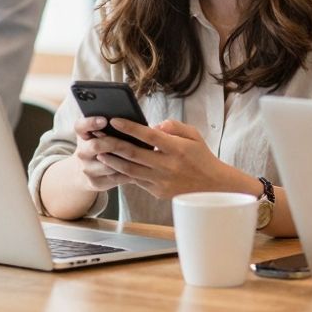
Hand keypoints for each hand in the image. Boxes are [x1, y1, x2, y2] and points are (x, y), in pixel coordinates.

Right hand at [69, 116, 137, 192]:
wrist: (85, 171)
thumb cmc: (100, 145)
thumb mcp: (99, 134)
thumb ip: (112, 126)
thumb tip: (134, 121)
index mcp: (82, 135)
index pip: (81, 126)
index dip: (91, 123)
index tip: (104, 120)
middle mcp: (82, 152)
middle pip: (95, 146)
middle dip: (114, 143)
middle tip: (130, 140)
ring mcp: (87, 169)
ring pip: (108, 165)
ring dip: (124, 160)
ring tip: (140, 155)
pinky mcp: (95, 182)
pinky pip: (115, 178)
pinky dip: (128, 173)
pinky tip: (139, 168)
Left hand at [95, 118, 257, 200]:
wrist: (214, 188)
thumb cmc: (202, 157)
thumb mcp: (194, 135)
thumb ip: (174, 126)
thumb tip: (154, 126)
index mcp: (176, 148)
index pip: (148, 136)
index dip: (129, 127)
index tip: (114, 120)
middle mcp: (167, 165)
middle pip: (133, 154)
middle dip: (113, 144)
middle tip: (98, 136)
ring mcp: (161, 181)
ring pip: (130, 170)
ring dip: (113, 161)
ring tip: (100, 152)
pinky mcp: (158, 191)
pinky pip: (136, 181)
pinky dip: (123, 173)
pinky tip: (113, 166)